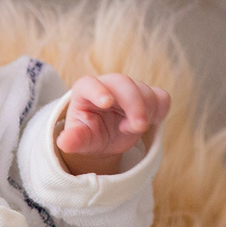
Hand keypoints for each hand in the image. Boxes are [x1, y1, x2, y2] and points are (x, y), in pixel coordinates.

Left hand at [56, 74, 170, 174]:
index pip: (90, 83)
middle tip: (139, 127)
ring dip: (146, 112)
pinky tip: (151, 122)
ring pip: (145, 91)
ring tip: (130, 129)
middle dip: (134, 105)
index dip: (98, 91)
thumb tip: (63, 143)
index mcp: (85, 91)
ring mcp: (130, 88)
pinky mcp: (148, 96)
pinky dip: (160, 110)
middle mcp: (108, 84)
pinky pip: (161, 97)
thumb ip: (73, 139)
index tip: (106, 103)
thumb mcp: (80, 140)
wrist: (104, 138)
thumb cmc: (88, 135)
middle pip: (124, 83)